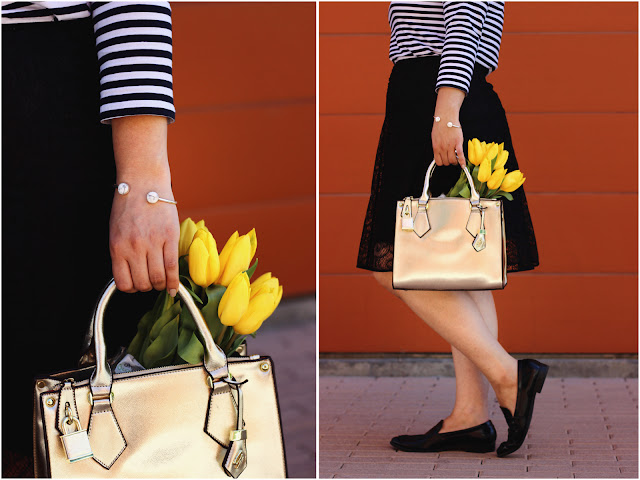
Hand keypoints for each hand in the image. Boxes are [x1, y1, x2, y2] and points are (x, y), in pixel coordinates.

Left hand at [109, 115, 178, 295]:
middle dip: (148, 287)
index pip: (124, 283)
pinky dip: (174, 281)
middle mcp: (134, 248)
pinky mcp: (169, 238)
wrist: (143, 183)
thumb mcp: (116, 232)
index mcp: (117, 247)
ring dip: (161, 285)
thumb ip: (122, 253)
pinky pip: (172, 267)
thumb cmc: (129, 206)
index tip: (137, 285)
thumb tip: (131, 273)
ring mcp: (153, 243)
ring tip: (163, 281)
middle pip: (143, 283)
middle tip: (152, 282)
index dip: (132, 289)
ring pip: (158, 278)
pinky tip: (175, 287)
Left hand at [431, 86, 465, 167]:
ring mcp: (450, 146)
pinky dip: (462, 161)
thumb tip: (438, 153)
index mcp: (436, 147)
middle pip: (446, 162)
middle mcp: (442, 148)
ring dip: (455, 162)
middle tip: (452, 159)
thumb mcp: (435, 138)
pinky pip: (460, 155)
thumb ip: (437, 146)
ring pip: (453, 160)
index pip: (439, 162)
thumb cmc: (440, 126)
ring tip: (457, 160)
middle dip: (449, 162)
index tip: (445, 161)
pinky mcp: (457, 143)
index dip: (443, 163)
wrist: (446, 118)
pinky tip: (463, 165)